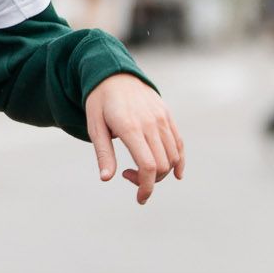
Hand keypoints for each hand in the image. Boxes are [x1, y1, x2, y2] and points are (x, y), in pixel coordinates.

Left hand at [86, 73, 183, 204]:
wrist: (114, 74)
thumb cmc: (99, 103)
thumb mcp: (94, 126)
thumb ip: (103, 153)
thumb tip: (106, 178)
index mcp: (130, 127)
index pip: (147, 165)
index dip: (146, 187)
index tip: (140, 198)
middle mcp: (150, 123)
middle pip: (162, 165)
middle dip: (149, 181)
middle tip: (128, 175)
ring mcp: (162, 119)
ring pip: (173, 157)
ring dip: (161, 172)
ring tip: (139, 167)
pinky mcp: (167, 116)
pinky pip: (179, 143)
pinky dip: (179, 161)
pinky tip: (175, 173)